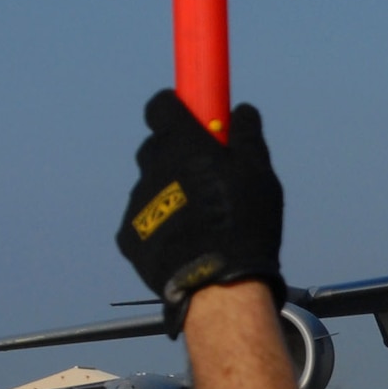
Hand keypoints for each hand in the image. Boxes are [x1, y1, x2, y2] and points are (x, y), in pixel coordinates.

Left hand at [115, 90, 284, 335]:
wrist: (218, 282)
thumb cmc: (244, 220)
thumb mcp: (258, 172)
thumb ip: (246, 136)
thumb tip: (241, 110)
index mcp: (181, 144)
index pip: (160, 106)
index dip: (175, 108)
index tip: (192, 116)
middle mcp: (151, 167)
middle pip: (156, 146)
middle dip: (176, 152)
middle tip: (205, 172)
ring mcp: (136, 202)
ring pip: (151, 185)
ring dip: (171, 191)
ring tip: (202, 219)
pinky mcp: (128, 236)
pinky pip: (144, 219)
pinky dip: (162, 223)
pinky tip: (187, 241)